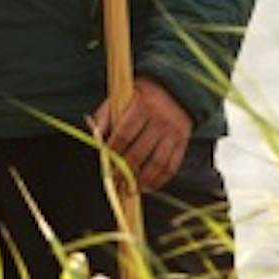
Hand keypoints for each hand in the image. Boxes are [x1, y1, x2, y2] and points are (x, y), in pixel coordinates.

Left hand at [89, 77, 191, 191]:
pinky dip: (160, 179)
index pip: (125, 133)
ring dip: (142, 179)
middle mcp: (160, 120)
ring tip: (130, 189)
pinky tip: (148, 186)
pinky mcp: (183, 142)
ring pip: (157, 162)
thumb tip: (95, 138)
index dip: (114, 151)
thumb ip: (106, 115)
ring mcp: (173, 132)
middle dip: (125, 170)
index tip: (105, 163)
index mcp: (142, 106)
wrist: (176, 89)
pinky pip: (172, 165)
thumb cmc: (141, 94)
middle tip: (115, 182)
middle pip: (140, 151)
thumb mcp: (121, 96)